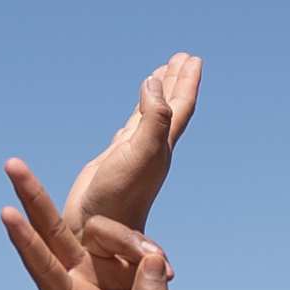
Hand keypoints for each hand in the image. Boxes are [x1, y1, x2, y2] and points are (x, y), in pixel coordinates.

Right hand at [57, 52, 200, 237]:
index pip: (181, 106)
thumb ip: (152, 118)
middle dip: (175, 82)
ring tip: (157, 75)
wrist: (98, 233)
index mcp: (162, 144)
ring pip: (149, 116)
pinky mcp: (112, 162)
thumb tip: (154, 82)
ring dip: (155, 95)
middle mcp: (152, 148)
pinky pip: (127, 130)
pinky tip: (132, 112)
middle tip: (181, 58)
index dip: (186, 81)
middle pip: (169, 107)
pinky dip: (133, 115)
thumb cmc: (120, 197)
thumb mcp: (142, 153)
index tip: (191, 57)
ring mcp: (132, 154)